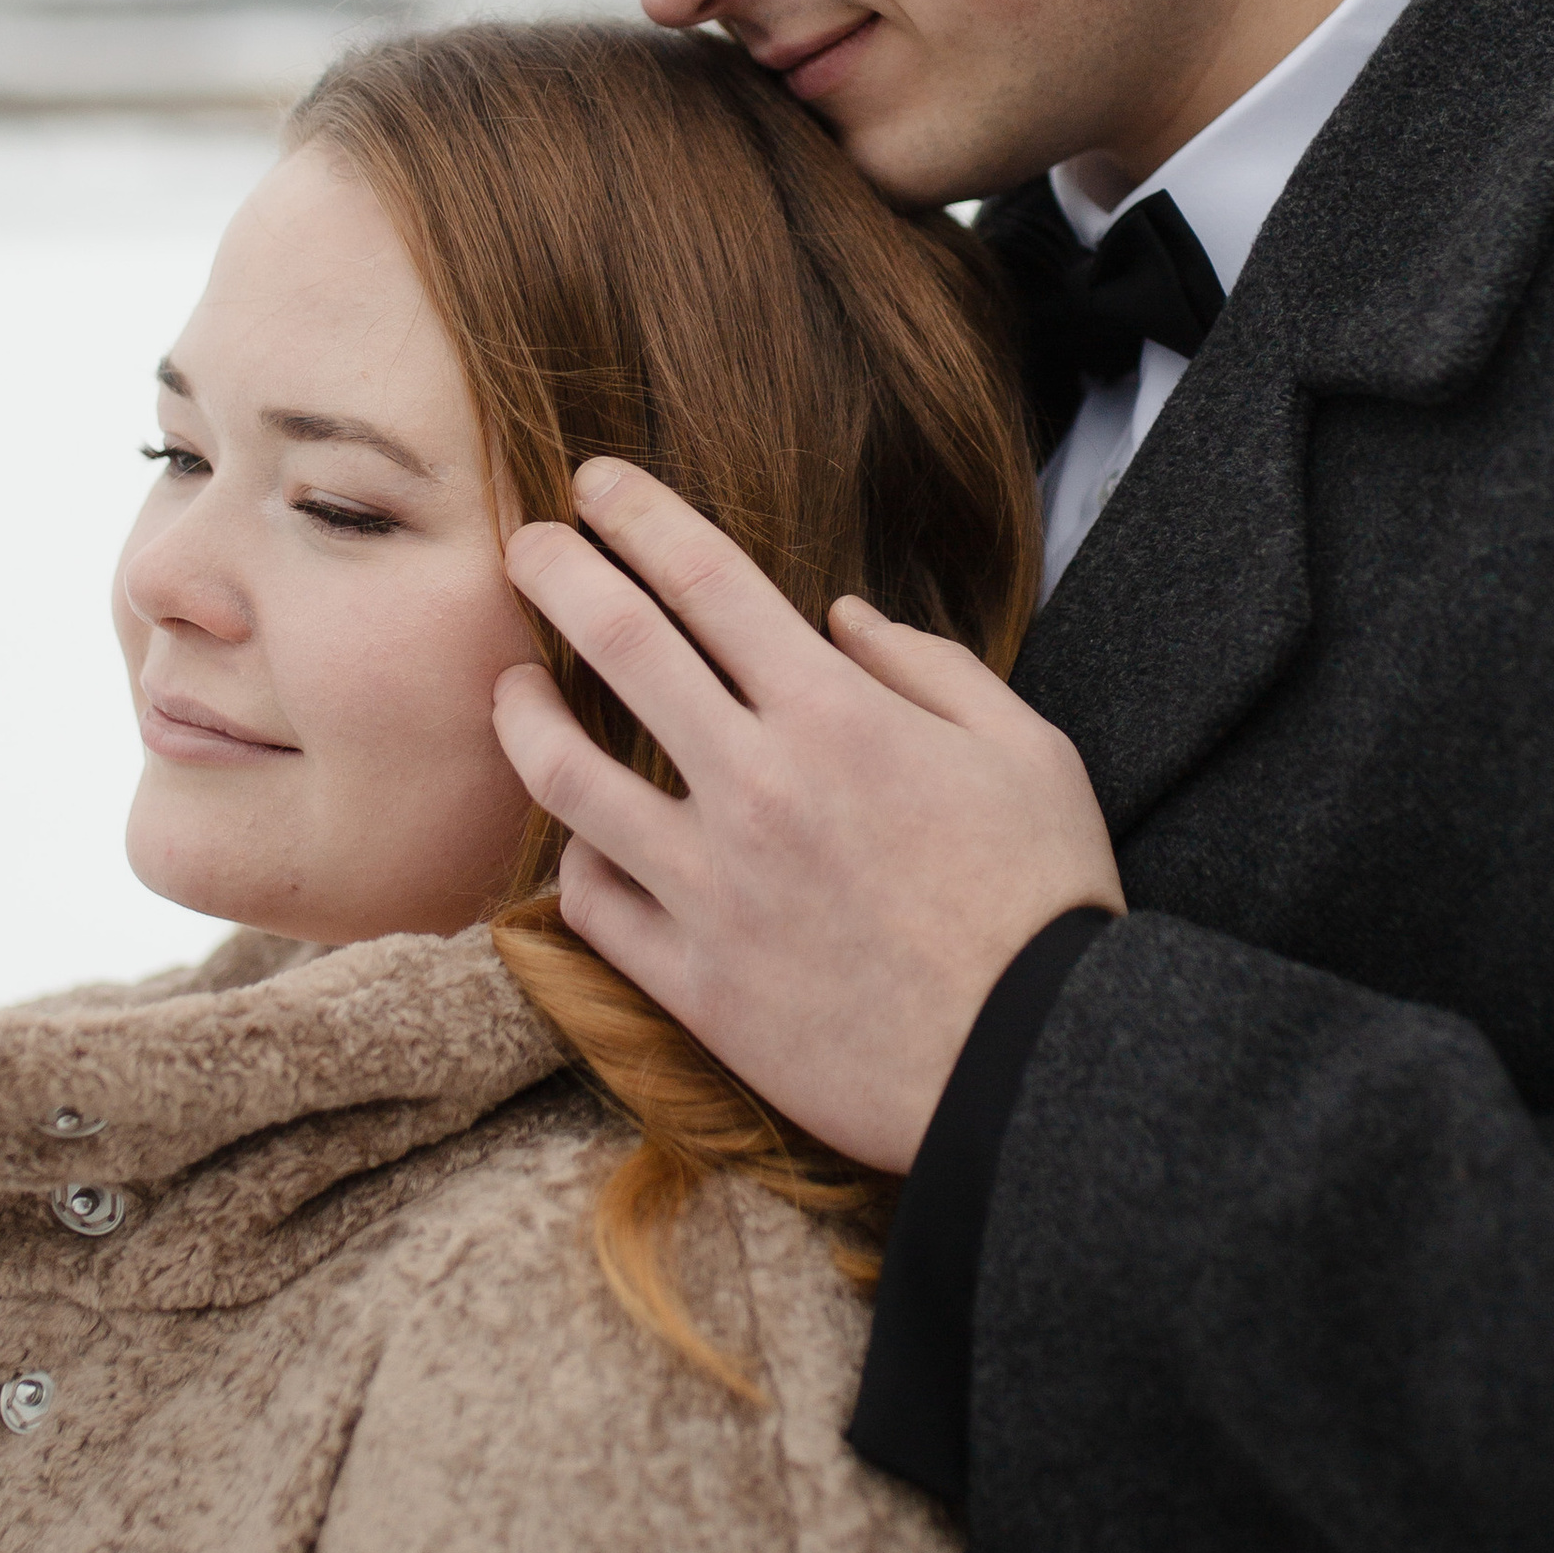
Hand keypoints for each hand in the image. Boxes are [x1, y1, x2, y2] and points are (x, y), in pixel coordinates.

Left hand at [492, 458, 1122, 1172]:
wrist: (1033, 1067)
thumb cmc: (1045, 900)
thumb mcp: (1027, 748)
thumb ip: (930, 666)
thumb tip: (843, 616)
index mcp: (837, 715)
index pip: (707, 578)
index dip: (637, 515)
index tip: (595, 484)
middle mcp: (758, 786)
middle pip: (618, 644)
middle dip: (555, 572)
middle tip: (525, 545)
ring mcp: (714, 888)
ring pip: (566, 777)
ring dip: (521, 713)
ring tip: (509, 685)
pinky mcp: (695, 983)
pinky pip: (592, 903)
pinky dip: (575, 858)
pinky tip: (578, 834)